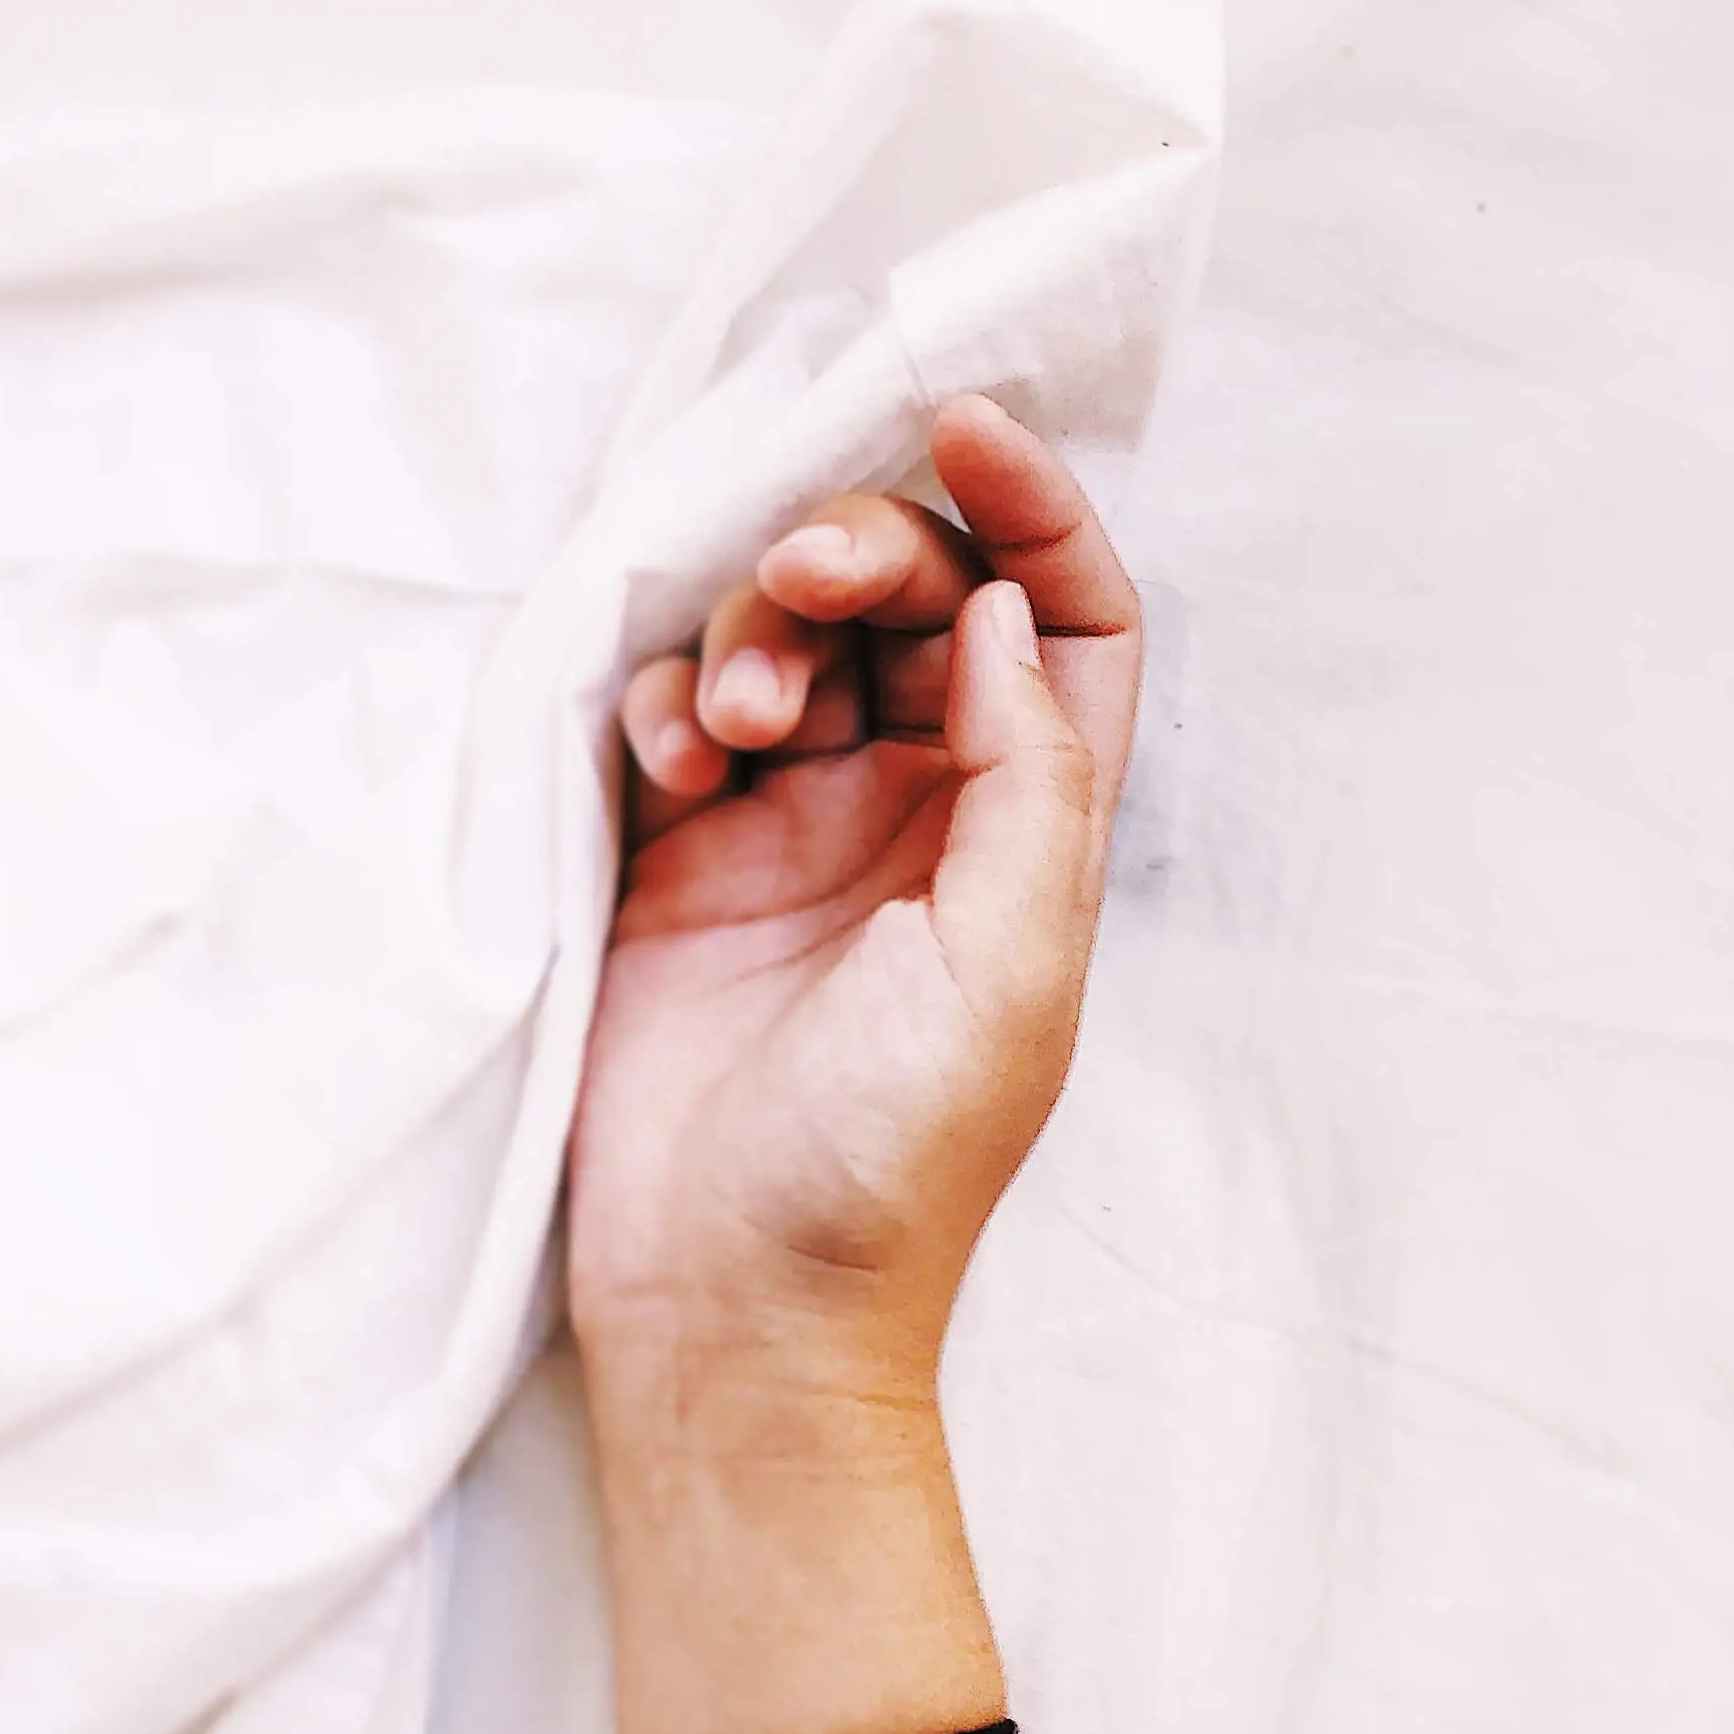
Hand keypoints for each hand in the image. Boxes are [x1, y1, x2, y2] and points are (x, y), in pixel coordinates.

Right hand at [566, 398, 1141, 1436]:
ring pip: (788, 638)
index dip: (1032, 511)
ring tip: (722, 720)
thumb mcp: (1005, 968)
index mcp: (1030, 835)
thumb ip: (1025, 779)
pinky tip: (667, 755)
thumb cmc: (887, 1166)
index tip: (961, 425)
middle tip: (795, 589)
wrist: (730, 1308)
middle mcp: (922, 814)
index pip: (1066, 624)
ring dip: (751, 629)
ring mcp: (796, 831)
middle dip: (856, 554)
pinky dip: (667, 697)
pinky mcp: (679, 859)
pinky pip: (676, 710)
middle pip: (914, 601)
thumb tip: (1007, 611)